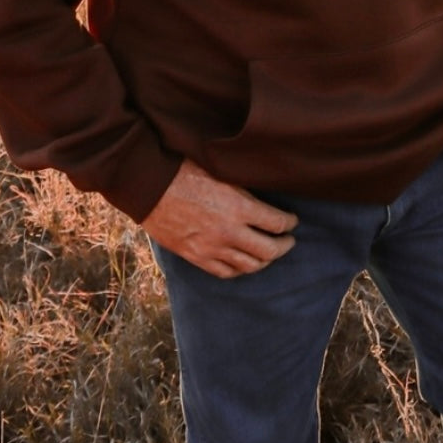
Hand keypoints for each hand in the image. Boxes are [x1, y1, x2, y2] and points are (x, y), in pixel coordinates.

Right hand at [141, 159, 297, 278]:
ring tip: (270, 253)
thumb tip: (264, 193)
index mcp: (239, 207)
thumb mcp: (222, 171)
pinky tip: (244, 263)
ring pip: (249, 265)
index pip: (277, 222)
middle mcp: (229, 232)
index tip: (292, 220)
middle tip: (289, 240)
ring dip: (265, 260)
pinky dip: (240, 270)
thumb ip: (244, 188)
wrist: (149, 186)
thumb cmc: (184, 170)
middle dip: (284, 246)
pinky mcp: (196, 257)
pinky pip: (225, 272)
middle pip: (269, 250)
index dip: (289, 222)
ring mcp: (212, 248)